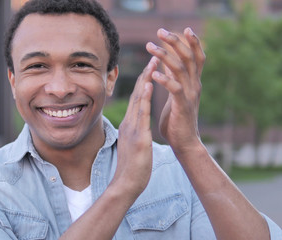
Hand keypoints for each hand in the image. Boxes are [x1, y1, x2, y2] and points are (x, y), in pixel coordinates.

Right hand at [112, 56, 159, 195]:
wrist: (127, 183)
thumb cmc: (133, 166)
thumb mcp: (133, 144)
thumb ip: (135, 132)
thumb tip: (136, 125)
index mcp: (130, 124)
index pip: (138, 99)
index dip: (144, 82)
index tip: (152, 67)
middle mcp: (130, 122)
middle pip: (137, 94)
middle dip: (146, 74)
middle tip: (154, 56)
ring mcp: (132, 128)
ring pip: (139, 99)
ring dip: (146, 80)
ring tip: (153, 63)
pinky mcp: (137, 136)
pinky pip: (141, 114)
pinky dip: (144, 98)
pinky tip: (148, 85)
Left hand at [147, 27, 205, 155]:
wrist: (184, 142)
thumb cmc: (177, 119)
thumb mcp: (176, 95)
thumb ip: (174, 79)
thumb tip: (167, 64)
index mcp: (192, 82)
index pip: (195, 56)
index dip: (190, 41)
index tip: (182, 28)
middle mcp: (194, 85)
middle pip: (189, 57)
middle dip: (175, 42)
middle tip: (160, 31)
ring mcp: (190, 95)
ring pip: (180, 69)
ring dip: (164, 56)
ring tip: (150, 47)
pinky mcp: (183, 106)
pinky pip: (175, 89)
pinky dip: (164, 79)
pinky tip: (153, 74)